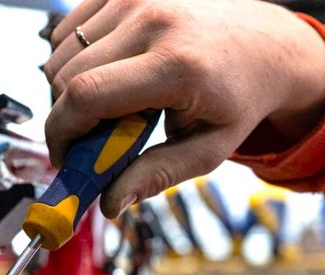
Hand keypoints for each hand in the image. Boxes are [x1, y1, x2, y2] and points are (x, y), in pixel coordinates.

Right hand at [43, 0, 324, 216]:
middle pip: (65, 76)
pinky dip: (73, 58)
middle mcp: (153, 21)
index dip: (61, 132)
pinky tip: (106, 74)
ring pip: (60, 53)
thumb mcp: (208, 150)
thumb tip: (110, 204)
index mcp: (176, 65)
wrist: (264, 46)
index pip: (86, 95)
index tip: (65, 157)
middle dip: (66, 118)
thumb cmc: (238, 98)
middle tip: (90, 139)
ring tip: (108, 105)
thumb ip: (156, 176)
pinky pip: (68, 30)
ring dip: (69, 89)